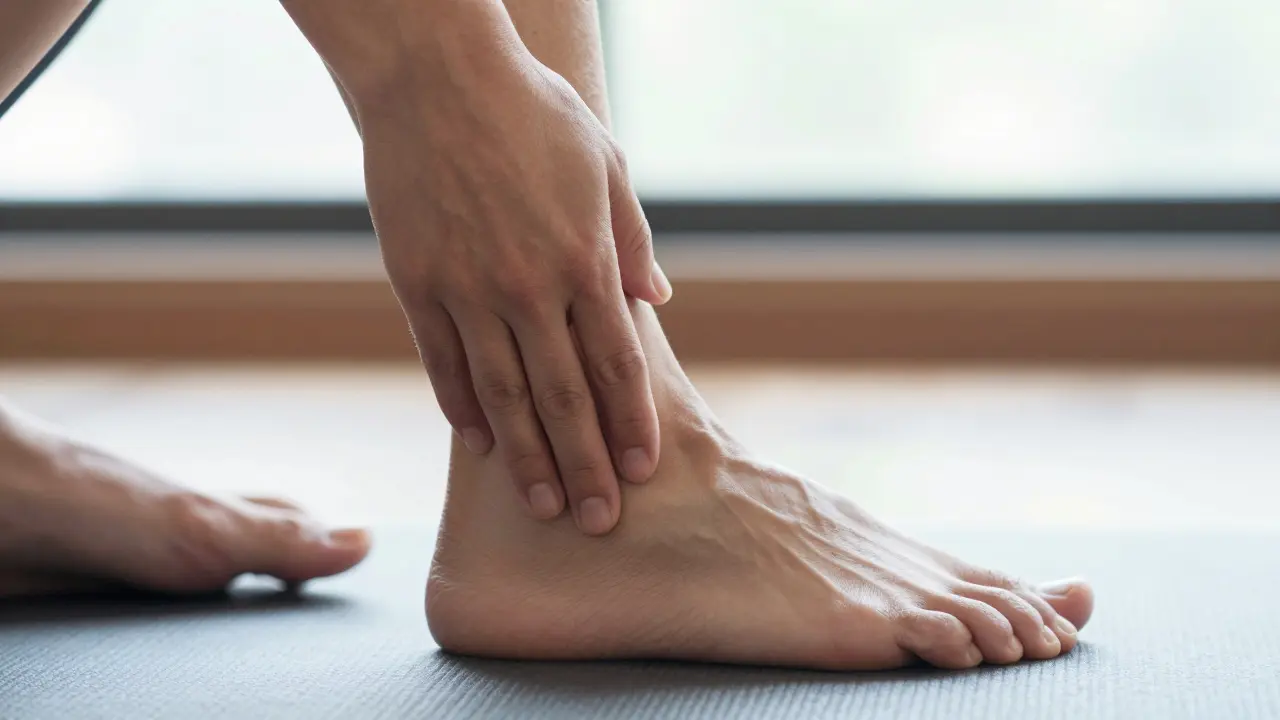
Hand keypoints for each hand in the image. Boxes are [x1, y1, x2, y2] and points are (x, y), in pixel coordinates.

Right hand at [346, 13, 670, 535]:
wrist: (434, 75)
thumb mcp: (604, 164)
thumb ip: (632, 239)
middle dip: (587, 465)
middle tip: (599, 520)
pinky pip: (443, 363)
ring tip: (545, 505)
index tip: (644, 469)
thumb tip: (656, 302)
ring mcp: (467, 290)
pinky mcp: (416, 284)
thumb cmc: (532, 113)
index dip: (632, 422)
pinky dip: (462, 408)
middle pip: (565, 398)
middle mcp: (528, 286)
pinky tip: (481, 445)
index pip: (617, 363)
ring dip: (527, 457)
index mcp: (583, 257)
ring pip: (503, 395)